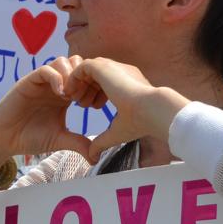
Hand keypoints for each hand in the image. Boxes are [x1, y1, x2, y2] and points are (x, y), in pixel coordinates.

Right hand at [0, 58, 93, 178]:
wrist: (4, 140)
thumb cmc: (29, 138)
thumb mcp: (59, 140)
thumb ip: (78, 143)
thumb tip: (96, 157)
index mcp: (64, 95)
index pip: (85, 78)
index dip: (93, 87)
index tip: (94, 105)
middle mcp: (54, 85)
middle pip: (77, 63)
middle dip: (84, 78)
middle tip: (83, 98)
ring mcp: (41, 82)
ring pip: (63, 62)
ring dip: (71, 76)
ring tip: (71, 97)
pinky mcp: (28, 82)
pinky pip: (46, 69)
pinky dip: (57, 78)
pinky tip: (61, 96)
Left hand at [65, 58, 189, 163]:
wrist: (151, 110)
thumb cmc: (140, 122)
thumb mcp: (117, 132)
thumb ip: (102, 141)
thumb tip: (92, 157)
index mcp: (127, 83)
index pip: (106, 83)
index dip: (95, 94)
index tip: (90, 107)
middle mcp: (121, 72)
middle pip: (95, 75)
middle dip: (85, 89)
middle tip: (80, 104)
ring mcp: (112, 67)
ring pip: (87, 70)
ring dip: (79, 84)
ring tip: (73, 100)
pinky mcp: (102, 66)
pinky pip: (81, 66)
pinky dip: (73, 79)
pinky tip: (71, 94)